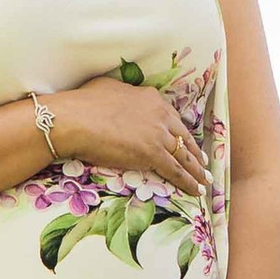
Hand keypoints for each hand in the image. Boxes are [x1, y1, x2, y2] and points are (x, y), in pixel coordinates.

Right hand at [42, 75, 207, 198]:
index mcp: (151, 98)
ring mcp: (158, 134)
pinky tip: (196, 190)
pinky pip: (176, 171)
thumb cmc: (83, 103)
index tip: (185, 140)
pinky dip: (188, 182)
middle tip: (203, 163)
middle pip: (183, 136)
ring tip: (204, 180)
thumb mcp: (109, 88)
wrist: (75, 119)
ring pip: (184, 155)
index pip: (172, 118)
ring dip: (196, 170)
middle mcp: (160, 114)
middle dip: (195, 152)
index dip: (180, 132)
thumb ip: (123, 96)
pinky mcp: (153, 154)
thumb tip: (122, 98)